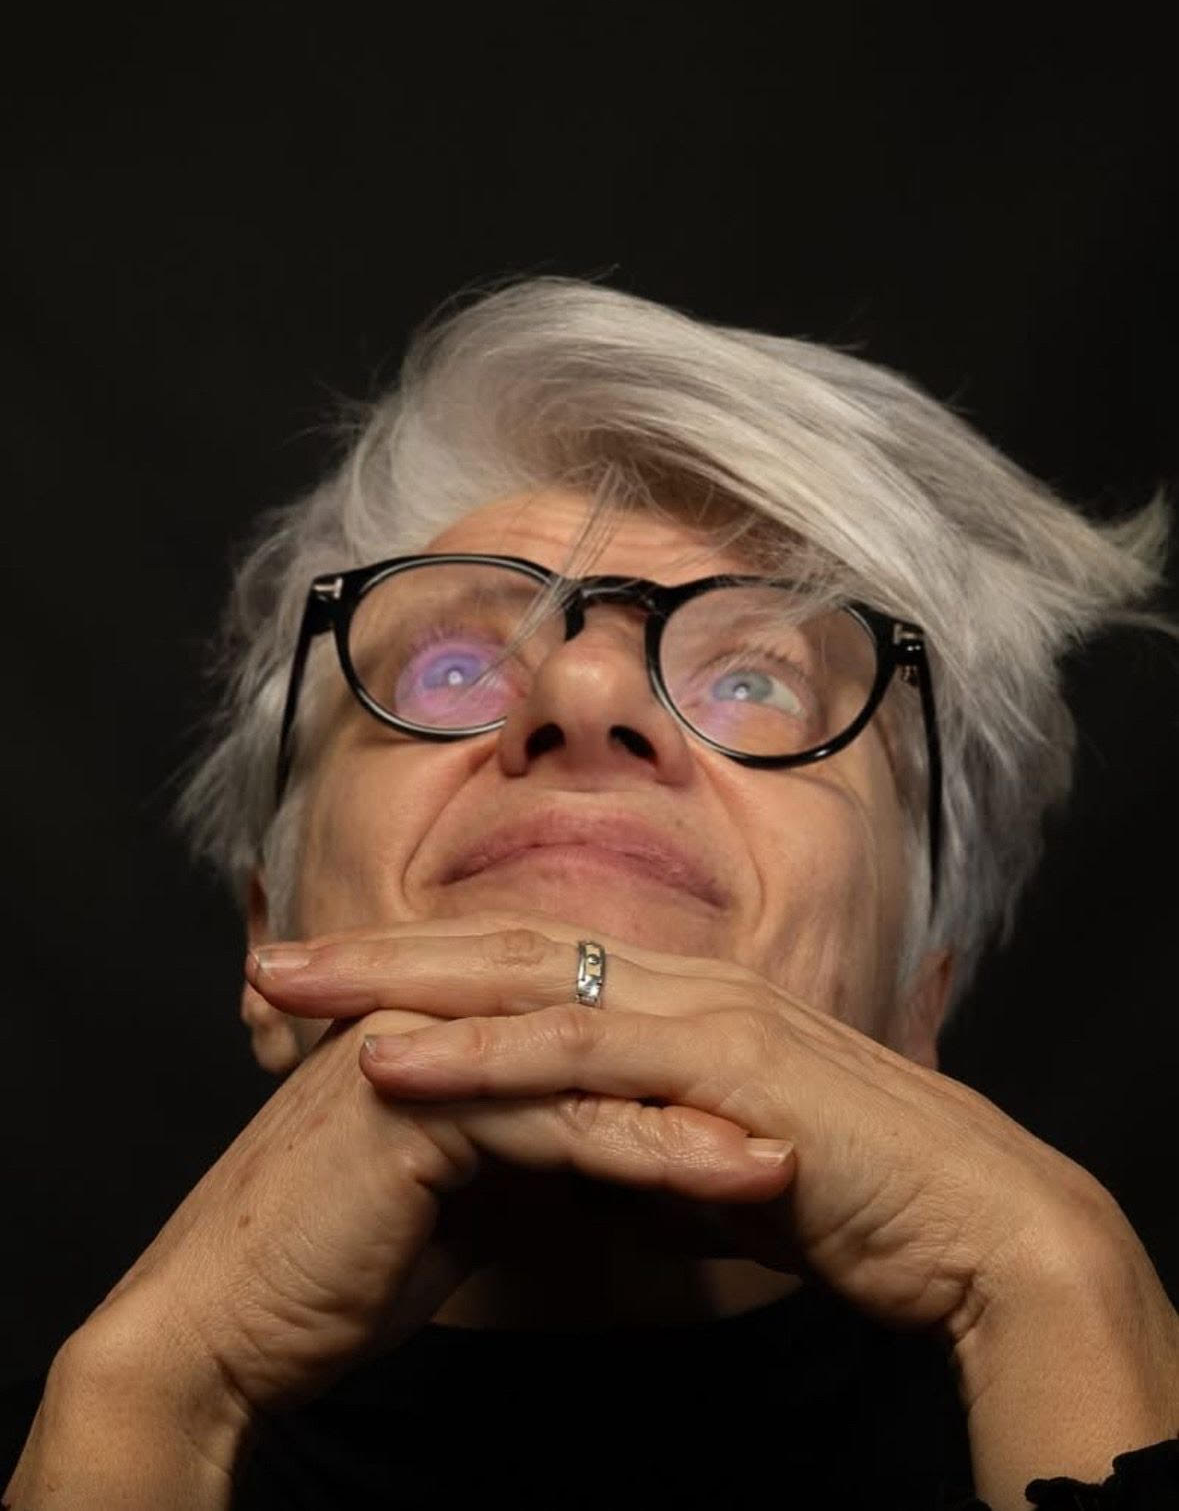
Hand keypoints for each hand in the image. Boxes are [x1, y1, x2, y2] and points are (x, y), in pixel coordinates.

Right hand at [76, 915, 791, 1424]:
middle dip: (707, 1082)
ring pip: (595, 1070)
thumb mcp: (461, 1203)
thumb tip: (609, 1168)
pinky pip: (560, 1124)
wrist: (223, 1329)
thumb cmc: (335, 1270)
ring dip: (703, 1116)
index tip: (766, 1122)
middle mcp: (440, 1015)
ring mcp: (428, 1047)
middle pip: (604, 1036)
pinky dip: (652, 1154)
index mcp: (448, 1025)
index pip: (588, 1033)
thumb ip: (528, 1160)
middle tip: (812, 1124)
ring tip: (795, 1162)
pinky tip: (728, 1183)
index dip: (676, 1077)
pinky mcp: (419, 1103)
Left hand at [251, 912, 1121, 1347]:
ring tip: (295, 993)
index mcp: (675, 997)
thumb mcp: (703, 1169)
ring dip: (401, 984)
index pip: (527, 964)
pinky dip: (481, 1054)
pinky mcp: (720, 1063)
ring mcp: (699, 1010)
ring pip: (524, 978)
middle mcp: (680, 981)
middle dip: (380, 951)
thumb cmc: (843, 1195)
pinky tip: (398, 1062)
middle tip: (272, 959)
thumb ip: (626, 1151)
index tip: (330, 987)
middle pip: (502, 945)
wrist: (966, 1220)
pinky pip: (579, 1051)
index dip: (424, 968)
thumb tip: (553, 1169)